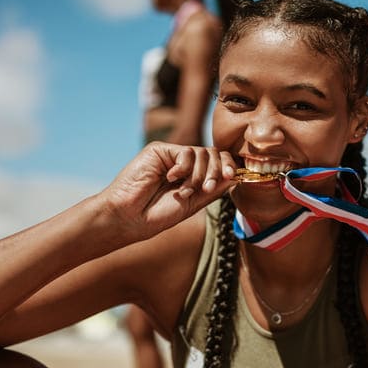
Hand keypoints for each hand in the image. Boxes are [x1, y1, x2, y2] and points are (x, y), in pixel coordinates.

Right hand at [99, 142, 235, 241]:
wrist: (130, 217)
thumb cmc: (158, 214)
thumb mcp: (193, 203)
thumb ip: (213, 188)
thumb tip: (236, 175)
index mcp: (194, 176)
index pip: (218, 163)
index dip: (228, 166)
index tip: (232, 176)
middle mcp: (184, 164)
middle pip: (214, 154)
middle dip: (216, 171)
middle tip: (206, 188)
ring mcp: (172, 156)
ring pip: (202, 153)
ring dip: (198, 175)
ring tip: (184, 191)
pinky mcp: (160, 150)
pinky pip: (185, 151)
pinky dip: (183, 168)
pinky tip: (170, 178)